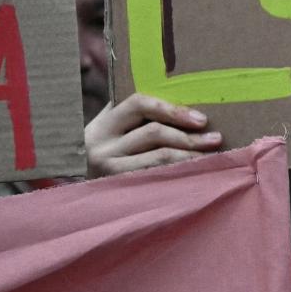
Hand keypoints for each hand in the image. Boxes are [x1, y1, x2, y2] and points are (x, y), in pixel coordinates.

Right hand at [84, 93, 220, 175]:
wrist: (74, 190)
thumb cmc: (107, 154)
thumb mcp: (113, 132)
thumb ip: (136, 116)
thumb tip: (185, 101)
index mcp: (104, 123)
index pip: (139, 104)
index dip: (172, 109)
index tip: (201, 119)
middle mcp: (102, 144)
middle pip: (153, 133)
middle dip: (189, 137)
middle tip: (216, 139)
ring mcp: (108, 168)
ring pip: (157, 158)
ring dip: (189, 157)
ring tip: (212, 157)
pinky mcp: (118, 187)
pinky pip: (155, 179)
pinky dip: (178, 175)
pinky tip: (196, 175)